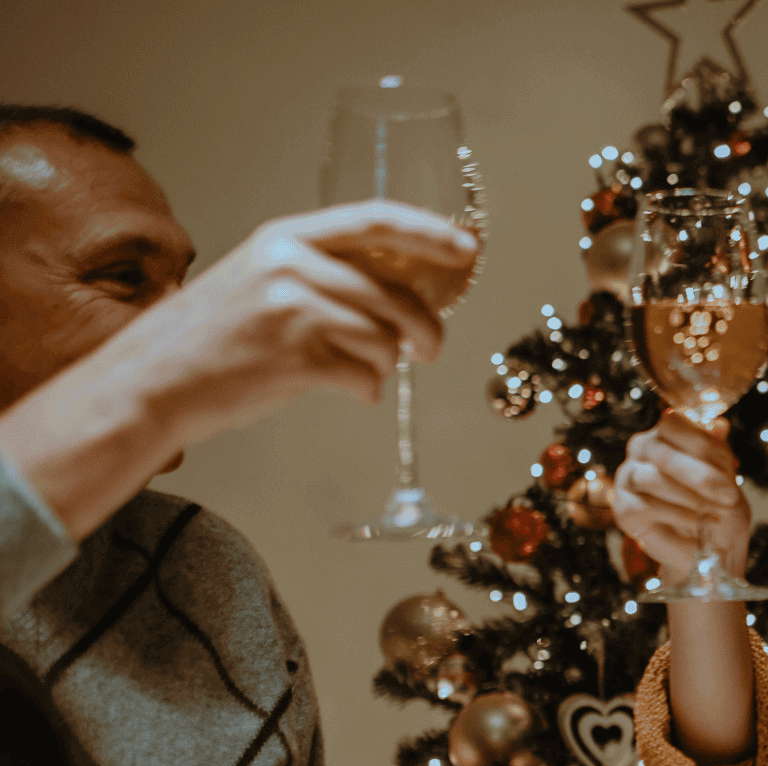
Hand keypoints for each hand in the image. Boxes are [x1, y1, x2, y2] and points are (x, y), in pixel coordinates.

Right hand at [0, 200, 477, 541]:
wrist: (150, 382)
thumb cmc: (209, 340)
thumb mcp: (261, 282)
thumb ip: (322, 276)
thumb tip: (400, 294)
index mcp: (285, 238)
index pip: (374, 221)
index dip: (428, 232)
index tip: (467, 247)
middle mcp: (291, 265)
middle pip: (396, 293)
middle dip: (426, 329)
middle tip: (430, 350)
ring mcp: (292, 310)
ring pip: (384, 339)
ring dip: (382, 365)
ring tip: (355, 372)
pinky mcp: (295, 357)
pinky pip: (366, 376)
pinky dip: (365, 390)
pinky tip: (346, 391)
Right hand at [612, 410, 752, 577]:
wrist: (711, 547)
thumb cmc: (718, 505)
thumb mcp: (726, 477)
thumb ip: (718, 452)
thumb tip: (720, 425)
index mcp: (666, 433)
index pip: (673, 423)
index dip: (702, 446)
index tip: (731, 473)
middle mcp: (642, 449)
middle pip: (662, 452)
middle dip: (700, 476)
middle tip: (729, 498)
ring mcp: (628, 477)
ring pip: (652, 479)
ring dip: (689, 499)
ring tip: (714, 515)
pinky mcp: (622, 508)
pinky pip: (644, 507)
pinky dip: (676, 517)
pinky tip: (697, 526)